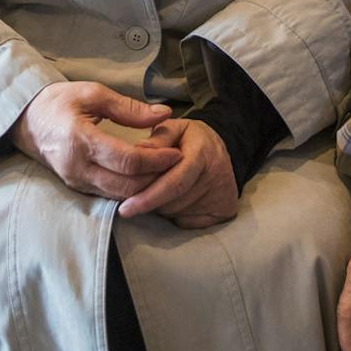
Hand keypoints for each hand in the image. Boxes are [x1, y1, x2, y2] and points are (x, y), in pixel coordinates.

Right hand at [13, 82, 178, 198]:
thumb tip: (164, 114)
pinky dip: (130, 190)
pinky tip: (144, 178)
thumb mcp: (92, 93)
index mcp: (80, 140)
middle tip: (176, 164)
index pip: (127, 161)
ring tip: (164, 172)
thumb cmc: (58, 102)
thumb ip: (129, 108)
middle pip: (126, 185)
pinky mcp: (76, 188)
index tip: (175, 152)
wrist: (25, 120)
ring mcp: (75, 181)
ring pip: (119, 196)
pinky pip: (108, 195)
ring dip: (145, 188)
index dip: (156, 159)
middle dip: (156, 178)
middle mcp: (77, 167)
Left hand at [116, 119, 236, 226]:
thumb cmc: (191, 139)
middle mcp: (216, 176)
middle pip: (173, 202)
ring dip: (161, 207)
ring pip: (178, 213)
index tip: (124, 208)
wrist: (221, 149)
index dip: (147, 197)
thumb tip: (138, 152)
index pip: (173, 183)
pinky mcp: (225, 211)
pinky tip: (175, 200)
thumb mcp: (174, 128)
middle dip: (150, 201)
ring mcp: (222, 196)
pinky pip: (189, 222)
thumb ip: (156, 139)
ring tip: (160, 191)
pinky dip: (175, 215)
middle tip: (137, 196)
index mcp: (201, 153)